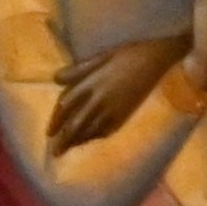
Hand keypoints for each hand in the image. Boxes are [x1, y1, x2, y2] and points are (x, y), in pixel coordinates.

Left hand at [51, 32, 192, 149]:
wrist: (157, 60)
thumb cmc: (128, 53)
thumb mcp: (101, 56)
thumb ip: (79, 69)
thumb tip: (55, 78)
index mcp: (91, 82)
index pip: (67, 105)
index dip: (56, 120)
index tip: (49, 132)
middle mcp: (99, 99)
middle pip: (76, 124)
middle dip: (64, 139)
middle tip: (55, 151)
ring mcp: (113, 109)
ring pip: (90, 130)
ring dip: (78, 142)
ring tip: (69, 151)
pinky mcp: (125, 114)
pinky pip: (106, 130)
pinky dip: (95, 137)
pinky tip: (90, 141)